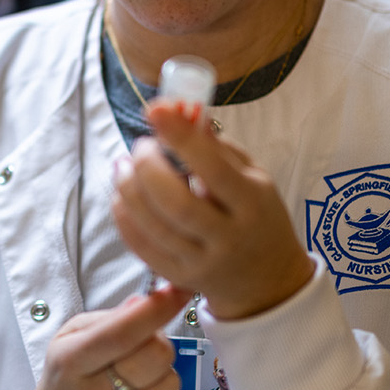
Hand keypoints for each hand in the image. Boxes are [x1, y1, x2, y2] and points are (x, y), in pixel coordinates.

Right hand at [0, 285, 189, 389]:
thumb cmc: (65, 386)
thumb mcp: (67, 343)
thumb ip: (107, 320)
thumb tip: (148, 302)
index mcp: (70, 361)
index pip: (122, 332)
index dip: (156, 309)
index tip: (178, 291)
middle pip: (156, 354)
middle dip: (159, 343)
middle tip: (143, 350)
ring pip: (171, 384)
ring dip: (163, 376)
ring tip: (138, 383)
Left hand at [111, 102, 314, 321]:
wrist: (268, 279)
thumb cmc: (258, 216)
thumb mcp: (254, 178)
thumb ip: (219, 149)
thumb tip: (183, 115)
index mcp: (253, 203)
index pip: (214, 169)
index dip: (181, 138)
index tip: (156, 110)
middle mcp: (229, 236)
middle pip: (177, 202)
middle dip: (148, 167)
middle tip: (140, 146)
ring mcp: (202, 261)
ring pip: (154, 225)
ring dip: (128, 189)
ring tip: (122, 166)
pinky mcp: (179, 277)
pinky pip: (142, 247)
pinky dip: (124, 217)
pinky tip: (121, 196)